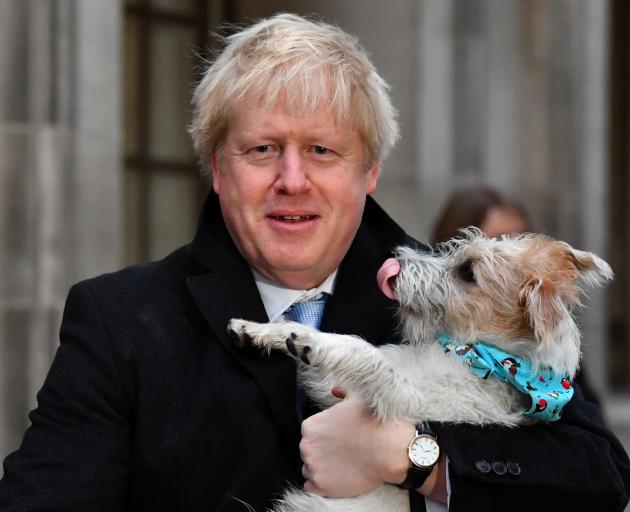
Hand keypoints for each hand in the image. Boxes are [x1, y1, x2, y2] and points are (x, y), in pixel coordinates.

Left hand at [299, 390, 414, 496]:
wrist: (389, 450)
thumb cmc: (373, 423)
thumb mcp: (356, 398)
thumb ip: (341, 393)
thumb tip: (335, 390)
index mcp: (311, 426)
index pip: (310, 434)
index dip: (324, 437)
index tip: (337, 440)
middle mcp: (307, 446)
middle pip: (309, 451)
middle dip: (322, 452)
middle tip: (341, 452)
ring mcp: (313, 467)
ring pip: (310, 469)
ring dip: (322, 468)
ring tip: (341, 465)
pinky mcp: (321, 486)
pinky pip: (312, 487)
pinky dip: (322, 483)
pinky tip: (337, 477)